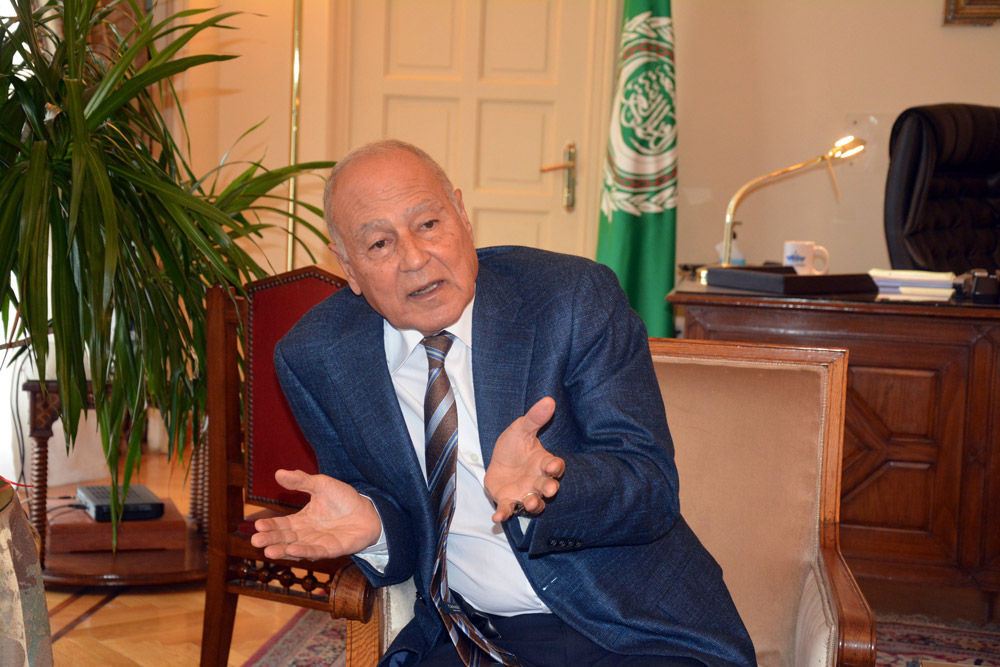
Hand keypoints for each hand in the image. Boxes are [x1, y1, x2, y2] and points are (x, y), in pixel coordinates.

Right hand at [250, 469, 381, 559]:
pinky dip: (303, 552)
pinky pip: (315, 552)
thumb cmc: (344, 499)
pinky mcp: (331, 549)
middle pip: (284, 538)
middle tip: (256, 540)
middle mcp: (306, 535)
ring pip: (296, 549)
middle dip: (270, 540)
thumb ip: (301, 481)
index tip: (257, 525)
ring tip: (268, 551)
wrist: (369, 510)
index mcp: (301, 520)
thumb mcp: (321, 485)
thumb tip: (278, 473)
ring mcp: (317, 543)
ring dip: (282, 550)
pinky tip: (291, 550)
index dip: (269, 526)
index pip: (281, 525)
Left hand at [485, 397, 564, 522]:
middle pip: (547, 487)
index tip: (554, 465)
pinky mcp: (508, 501)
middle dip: (549, 489)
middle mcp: (537, 481)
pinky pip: (509, 510)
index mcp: (543, 463)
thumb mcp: (521, 429)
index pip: (555, 466)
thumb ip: (534, 418)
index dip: (555, 467)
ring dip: (533, 504)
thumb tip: (548, 399)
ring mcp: (524, 493)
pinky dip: (504, 515)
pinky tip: (497, 518)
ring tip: (530, 502)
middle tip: (551, 489)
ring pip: (533, 502)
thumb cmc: (514, 445)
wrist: (497, 460)